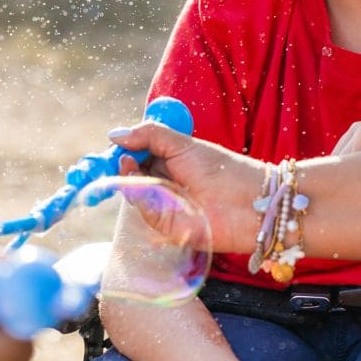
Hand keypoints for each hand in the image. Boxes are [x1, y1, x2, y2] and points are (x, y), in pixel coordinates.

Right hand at [109, 121, 267, 254]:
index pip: (135, 154)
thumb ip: (149, 136)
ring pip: (132, 190)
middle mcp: (162, 182)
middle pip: (128, 174)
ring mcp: (162, 204)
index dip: (121, 150)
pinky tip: (143, 181)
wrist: (249, 204)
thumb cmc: (222, 169)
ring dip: (127, 176)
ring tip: (129, 162)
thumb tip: (114, 135)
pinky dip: (139, 195)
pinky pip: (143, 208)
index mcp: (167, 160)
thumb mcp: (183, 145)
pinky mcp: (164, 226)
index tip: (110, 144)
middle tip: (112, 155)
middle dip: (116, 164)